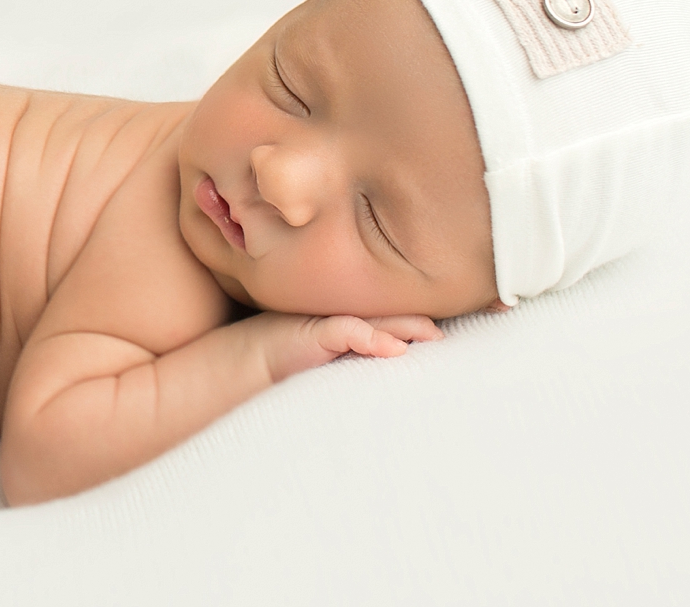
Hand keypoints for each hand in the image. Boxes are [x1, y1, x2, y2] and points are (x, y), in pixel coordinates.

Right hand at [247, 312, 441, 383]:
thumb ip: (352, 359)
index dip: (414, 326)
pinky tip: (395, 348)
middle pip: (388, 318)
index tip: (442, 338)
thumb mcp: (324, 365)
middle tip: (446, 336)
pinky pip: (349, 331)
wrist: (242, 363)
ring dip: (405, 328)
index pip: (387, 323)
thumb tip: (388, 371)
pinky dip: (373, 339)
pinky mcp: (314, 332)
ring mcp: (327, 323)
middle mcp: (340, 321)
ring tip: (433, 335)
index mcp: (345, 327)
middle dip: (419, 325)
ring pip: (376, 322)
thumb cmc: (282, 364)